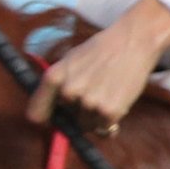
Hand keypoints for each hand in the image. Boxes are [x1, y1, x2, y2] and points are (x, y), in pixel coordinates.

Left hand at [27, 0, 169, 135]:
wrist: (133, 40)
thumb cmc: (101, 50)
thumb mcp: (70, 60)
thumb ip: (57, 84)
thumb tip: (45, 112)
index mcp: (54, 78)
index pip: (36, 114)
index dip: (44, 118)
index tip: (52, 119)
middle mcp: (68, 92)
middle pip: (67, 120)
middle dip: (77, 112)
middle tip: (93, 92)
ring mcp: (89, 103)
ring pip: (86, 124)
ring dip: (95, 117)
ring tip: (107, 92)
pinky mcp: (110, 111)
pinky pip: (104, 128)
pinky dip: (110, 122)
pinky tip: (116, 102)